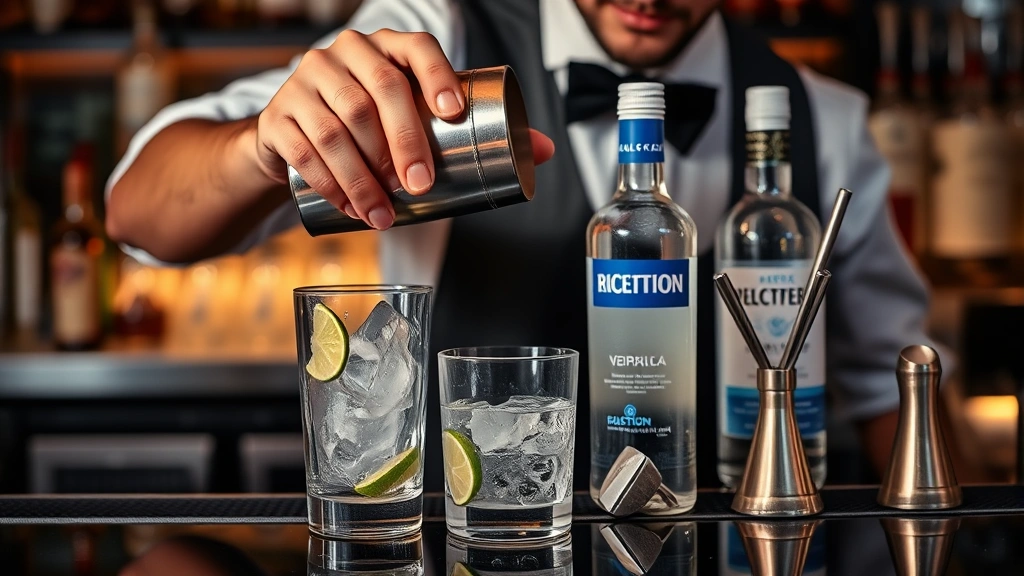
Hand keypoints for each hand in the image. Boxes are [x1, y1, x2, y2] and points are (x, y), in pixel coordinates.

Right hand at [255, 29, 553, 229]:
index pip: (416, 48)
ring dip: (364, 178)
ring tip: (385, 215)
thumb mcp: (420, 117)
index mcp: (387, 47)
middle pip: (376, 93)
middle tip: (420, 187)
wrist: (299, 132)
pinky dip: (329, 185)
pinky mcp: (278, 117)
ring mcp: (305, 82)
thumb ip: (480, 131)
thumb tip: (546, 151)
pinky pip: (304, 150)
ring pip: (338, 128)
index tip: (454, 114)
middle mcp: (345, 55)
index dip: (436, 76)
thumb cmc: (375, 123)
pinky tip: (351, 209)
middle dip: (402, 144)